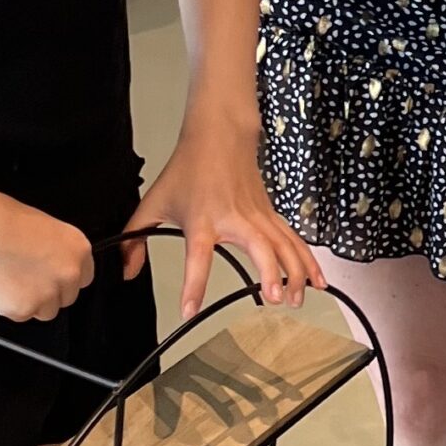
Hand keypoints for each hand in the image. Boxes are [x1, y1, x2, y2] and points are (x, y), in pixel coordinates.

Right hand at [0, 189, 95, 321]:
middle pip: (66, 297)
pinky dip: (8, 306)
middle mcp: (69, 274)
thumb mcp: (41, 225)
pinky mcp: (22, 309)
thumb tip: (50, 261)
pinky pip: (20, 315)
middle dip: (48, 291)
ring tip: (8, 280)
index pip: (84, 277)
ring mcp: (47, 294)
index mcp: (78, 248)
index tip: (50, 275)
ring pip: (45, 311)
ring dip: (31, 301)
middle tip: (24, 277)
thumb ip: (54, 248)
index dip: (64, 277)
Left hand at [124, 123, 322, 319]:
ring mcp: (257, 216)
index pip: (197, 256)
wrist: (219, 135)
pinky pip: (293, 239)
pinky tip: (317, 281)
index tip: (189, 310)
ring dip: (294, 272)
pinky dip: (308, 260)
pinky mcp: (270, 214)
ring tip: (295, 299)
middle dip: (269, 272)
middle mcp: (234, 219)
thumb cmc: (187, 169)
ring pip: (284, 245)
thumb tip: (128, 272)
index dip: (193, 284)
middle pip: (259, 246)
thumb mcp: (153, 202)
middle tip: (271, 299)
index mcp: (202, 220)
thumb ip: (134, 238)